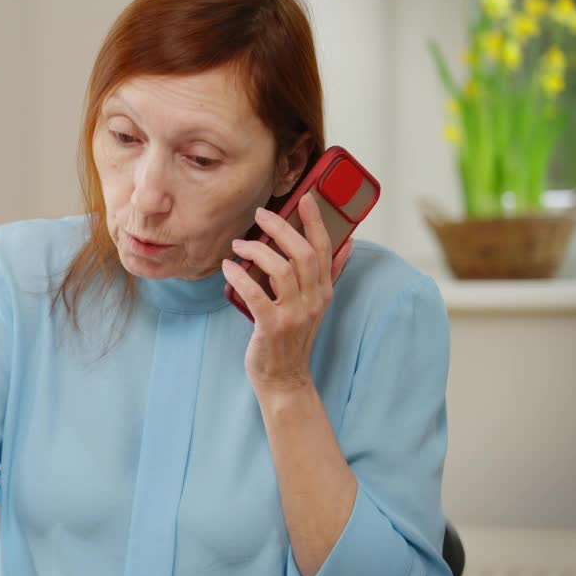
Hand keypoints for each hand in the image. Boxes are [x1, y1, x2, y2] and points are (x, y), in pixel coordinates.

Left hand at [221, 194, 352, 398]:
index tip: (305, 198)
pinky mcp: (272, 327)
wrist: (285, 378)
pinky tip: (228, 267)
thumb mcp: (316, 304)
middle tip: (260, 214)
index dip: (315, 222)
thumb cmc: (293, 337)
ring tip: (239, 244)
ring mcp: (294, 315)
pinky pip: (255, 294)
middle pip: (302, 254)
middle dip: (281, 228)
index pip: (324, 249)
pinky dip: (240, 277)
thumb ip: (328, 274)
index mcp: (323, 291)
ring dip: (257, 251)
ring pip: (280, 270)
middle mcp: (313, 300)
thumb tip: (347, 244)